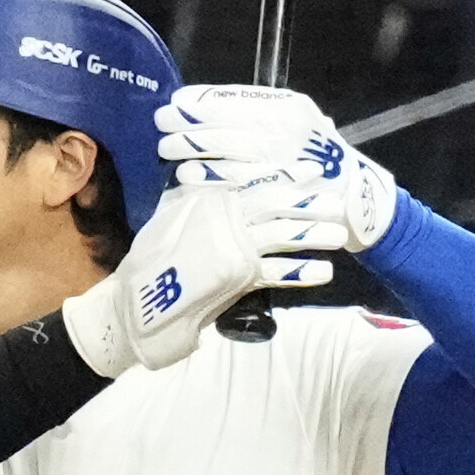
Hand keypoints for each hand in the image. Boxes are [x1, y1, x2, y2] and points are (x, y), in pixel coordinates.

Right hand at [63, 177, 338, 377]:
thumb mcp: (172, 218)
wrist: (135, 300)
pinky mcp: (238, 277)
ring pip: (285, 235)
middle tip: (336, 203)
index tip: (312, 173)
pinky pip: (279, 271)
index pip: (256, 182)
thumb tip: (211, 183)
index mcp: (209, 199)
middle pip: (277, 205)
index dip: (287, 178)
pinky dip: (303, 271)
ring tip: (338, 235)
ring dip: (314, 235)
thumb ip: (196, 201)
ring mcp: (233, 246)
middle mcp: (224, 218)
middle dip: (309, 204)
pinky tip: (322, 270)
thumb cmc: (152, 260)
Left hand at [157, 85, 396, 248]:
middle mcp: (284, 131)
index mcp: (288, 108)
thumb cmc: (314, 156)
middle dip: (186, 123)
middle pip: (223, 123)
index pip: (235, 98)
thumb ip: (258, 113)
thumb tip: (205, 105)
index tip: (176, 102)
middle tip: (161, 123)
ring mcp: (280, 160)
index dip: (200, 100)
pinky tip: (185, 175)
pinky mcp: (275, 188)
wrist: (353, 195)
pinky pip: (232, 181)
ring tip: (166, 148)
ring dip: (189, 149)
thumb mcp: (295, 124)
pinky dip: (205, 177)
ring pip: (223, 150)